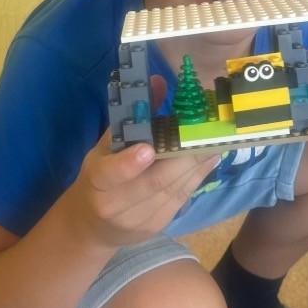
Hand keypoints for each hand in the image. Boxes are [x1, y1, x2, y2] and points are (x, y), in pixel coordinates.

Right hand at [65, 75, 219, 248]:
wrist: (92, 226)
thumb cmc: (98, 178)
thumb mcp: (106, 146)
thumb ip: (132, 116)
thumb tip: (158, 81)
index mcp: (97, 181)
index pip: (110, 175)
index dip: (129, 164)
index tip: (148, 149)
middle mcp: (116, 204)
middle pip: (155, 182)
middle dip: (184, 157)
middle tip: (205, 133)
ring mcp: (140, 219)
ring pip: (175, 190)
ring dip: (198, 164)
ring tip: (215, 141)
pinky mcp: (158, 226)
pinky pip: (182, 197)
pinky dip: (198, 175)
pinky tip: (210, 157)